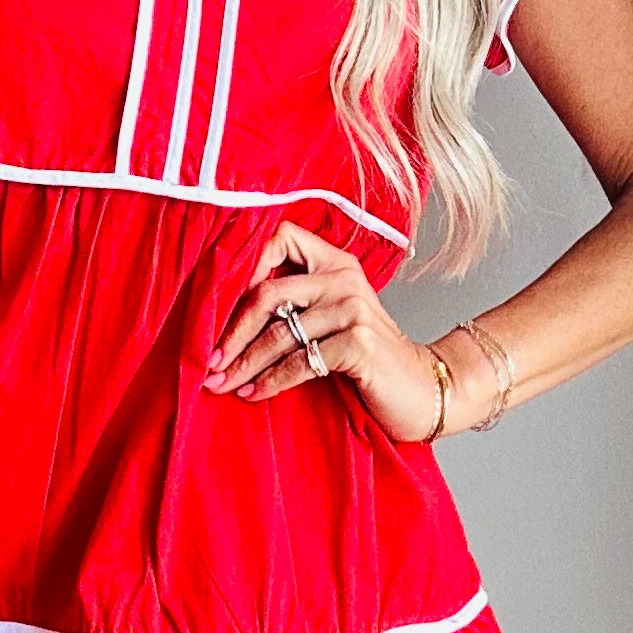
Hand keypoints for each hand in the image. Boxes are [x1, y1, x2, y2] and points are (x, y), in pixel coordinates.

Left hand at [203, 217, 449, 441]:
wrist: (422, 390)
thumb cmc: (368, 358)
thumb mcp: (334, 319)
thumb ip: (298, 304)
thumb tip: (226, 317)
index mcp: (336, 263)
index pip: (280, 238)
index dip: (243, 266)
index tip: (214, 306)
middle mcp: (344, 278)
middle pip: (267, 293)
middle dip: (232, 332)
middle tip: (209, 361)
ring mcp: (353, 309)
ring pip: (278, 333)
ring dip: (244, 364)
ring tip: (221, 384)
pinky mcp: (358, 343)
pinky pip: (298, 363)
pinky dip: (270, 382)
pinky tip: (253, 394)